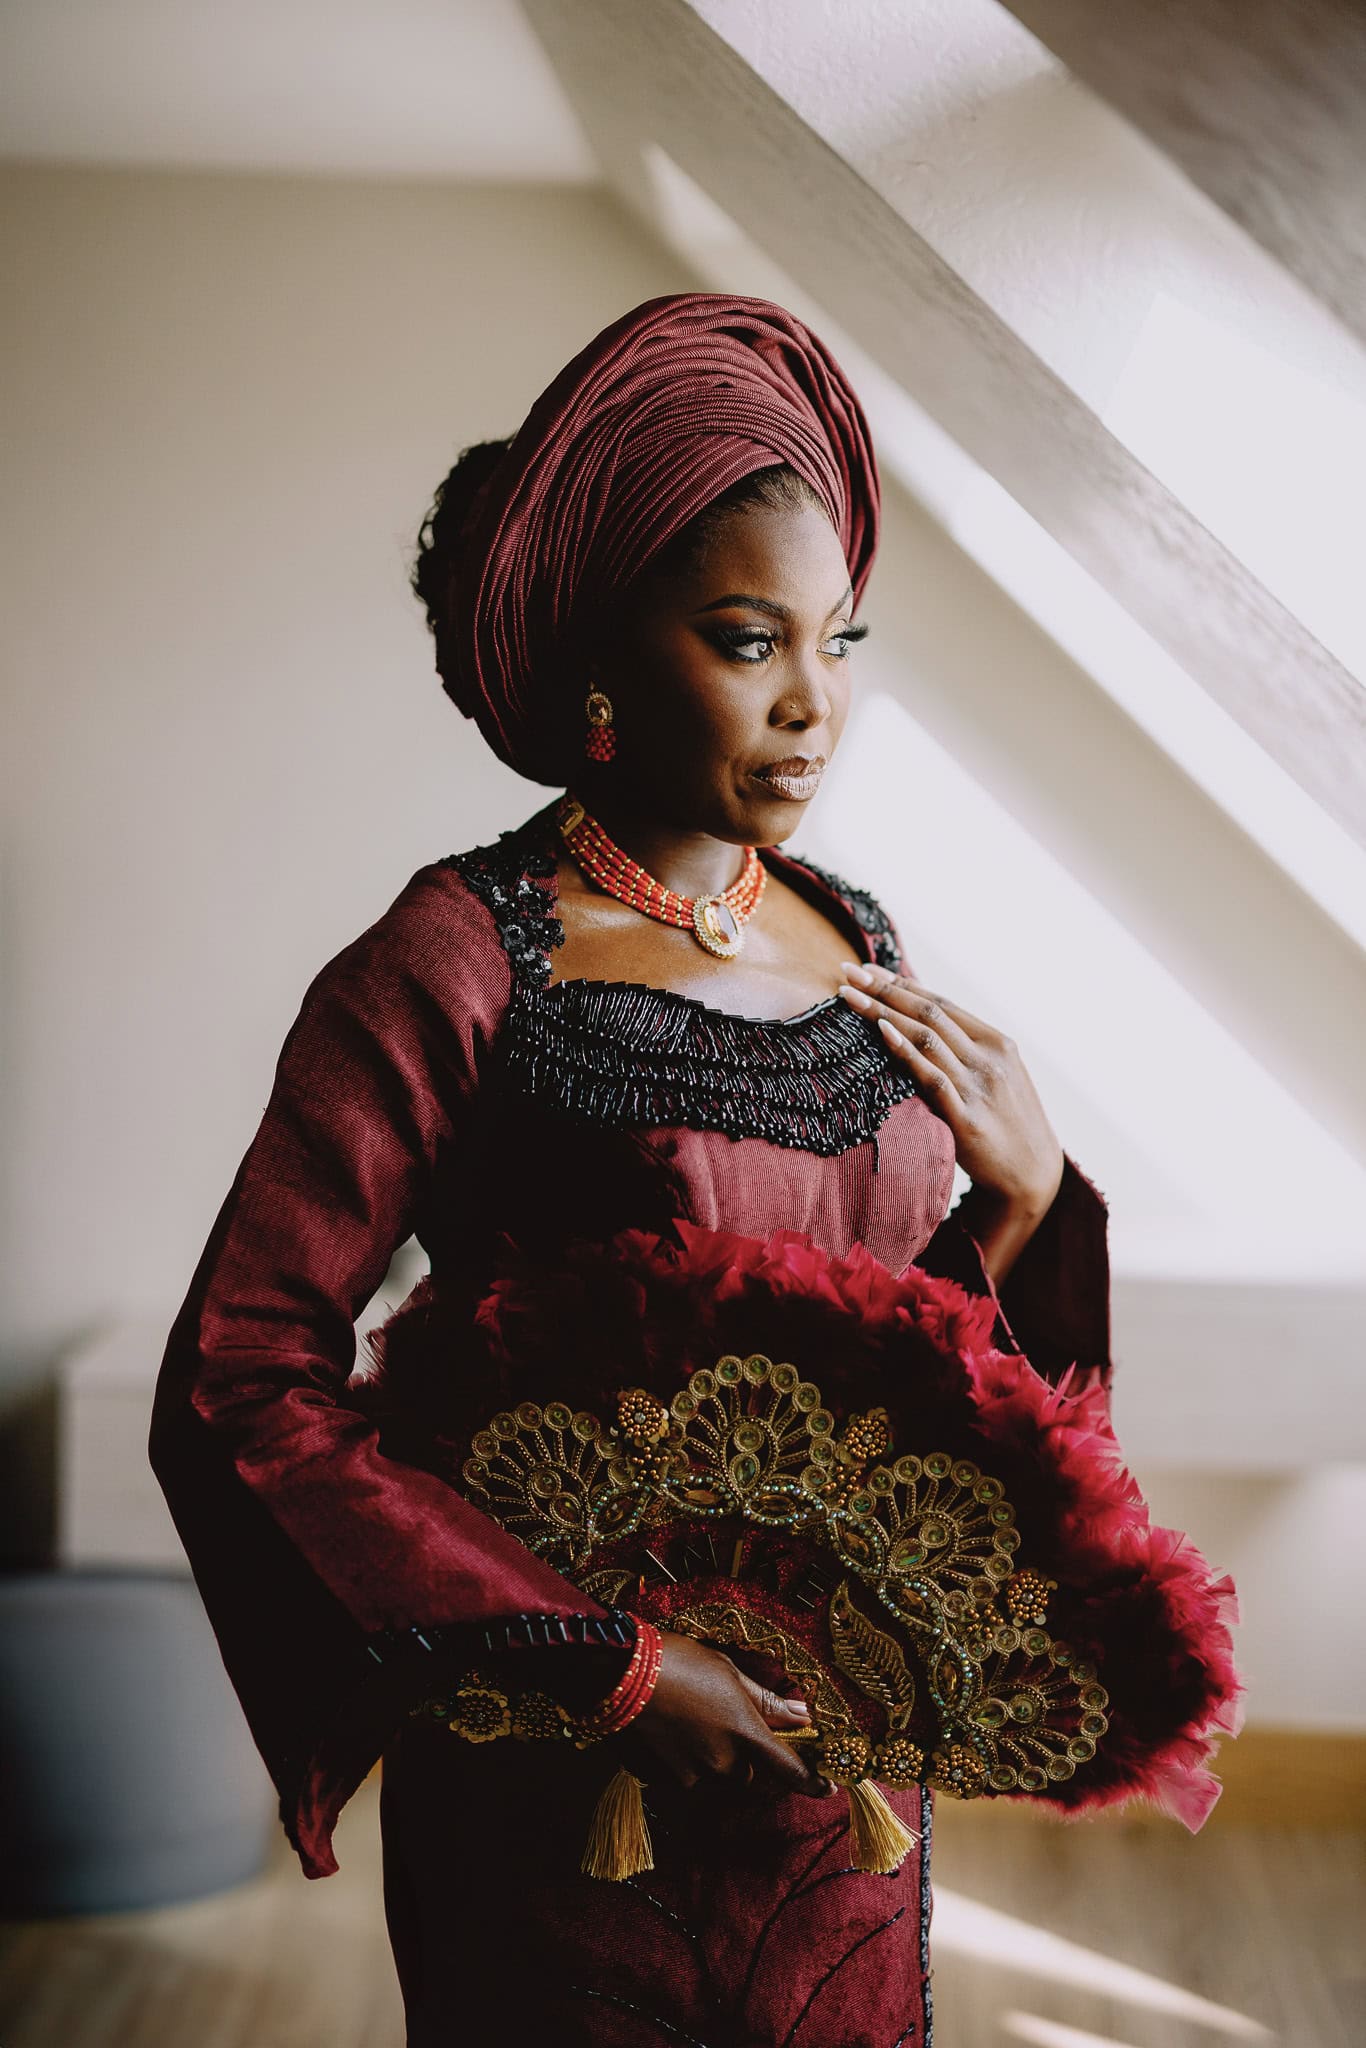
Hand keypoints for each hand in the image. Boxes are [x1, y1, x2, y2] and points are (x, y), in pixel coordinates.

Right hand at [619, 1631, 831, 1801]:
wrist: (622, 1673)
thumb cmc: (680, 1661)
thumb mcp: (728, 1671)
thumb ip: (766, 1700)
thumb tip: (802, 1715)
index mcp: (745, 1731)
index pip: (789, 1768)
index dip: (812, 1781)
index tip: (829, 1788)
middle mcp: (724, 1760)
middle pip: (749, 1773)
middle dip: (744, 1755)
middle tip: (725, 1722)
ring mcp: (696, 1772)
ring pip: (719, 1775)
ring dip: (715, 1757)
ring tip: (694, 1719)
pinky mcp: (670, 1777)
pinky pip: (692, 1776)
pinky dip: (689, 1760)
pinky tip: (675, 1731)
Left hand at [837, 960, 1063, 1213]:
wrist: (1033, 1176)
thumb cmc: (1009, 1124)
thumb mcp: (998, 1077)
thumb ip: (968, 1050)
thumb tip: (923, 1024)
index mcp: (998, 1043)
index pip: (942, 1003)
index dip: (902, 984)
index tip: (868, 970)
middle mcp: (989, 1059)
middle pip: (929, 1012)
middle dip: (884, 989)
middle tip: (848, 971)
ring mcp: (978, 1087)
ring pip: (926, 1037)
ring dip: (883, 1011)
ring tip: (849, 996)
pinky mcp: (966, 1119)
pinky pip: (932, 1077)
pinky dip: (906, 1051)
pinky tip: (883, 1032)